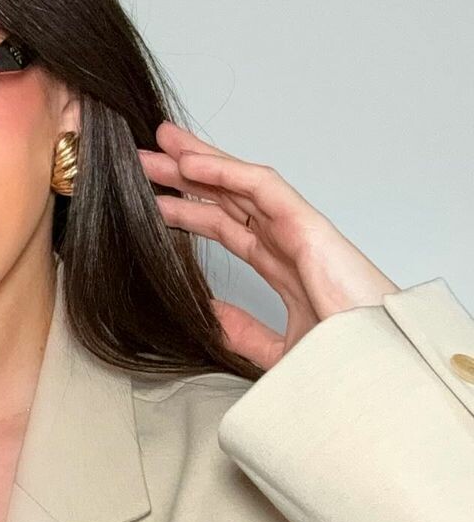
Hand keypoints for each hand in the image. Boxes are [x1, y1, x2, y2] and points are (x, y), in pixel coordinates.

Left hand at [137, 120, 400, 370]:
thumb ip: (243, 333)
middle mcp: (290, 243)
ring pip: (240, 184)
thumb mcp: (278, 352)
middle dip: (186, 176)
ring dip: (199, 162)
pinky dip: (225, 171)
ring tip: (159, 143)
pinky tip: (191, 163)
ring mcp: (300, 232)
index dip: (190, 211)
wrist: (377, 378)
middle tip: (145, 159)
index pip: (228, 228)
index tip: (153, 201)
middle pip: (228, 198)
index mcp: (284, 268)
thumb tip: (206, 313)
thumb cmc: (345, 367)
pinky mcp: (310, 228)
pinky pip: (262, 188)